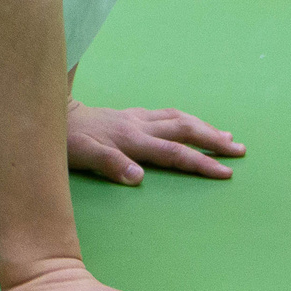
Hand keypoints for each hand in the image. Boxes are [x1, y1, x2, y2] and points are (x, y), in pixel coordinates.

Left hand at [66, 101, 242, 184]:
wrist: (51, 114)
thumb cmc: (66, 140)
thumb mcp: (82, 155)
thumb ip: (110, 164)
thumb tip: (138, 176)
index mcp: (131, 139)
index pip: (174, 153)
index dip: (201, 162)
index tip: (226, 171)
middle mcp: (138, 125)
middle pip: (184, 131)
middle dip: (214, 140)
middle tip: (240, 149)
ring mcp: (135, 118)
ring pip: (178, 119)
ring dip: (204, 127)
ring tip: (227, 136)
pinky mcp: (130, 115)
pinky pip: (166, 115)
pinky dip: (186, 120)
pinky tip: (192, 124)